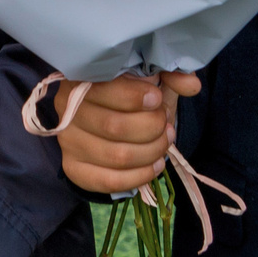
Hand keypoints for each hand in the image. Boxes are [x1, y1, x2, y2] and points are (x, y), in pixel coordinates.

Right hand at [54, 70, 199, 192]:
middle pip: (114, 127)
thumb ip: (171, 75)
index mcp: (82, 78)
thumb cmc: (134, 94)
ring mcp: (68, 141)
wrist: (114, 119)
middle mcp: (67, 109)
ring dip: (152, 151)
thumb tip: (190, 84)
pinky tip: (155, 165)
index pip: (103, 89)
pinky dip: (140, 175)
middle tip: (166, 124)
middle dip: (152, 127)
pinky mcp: (73, 168)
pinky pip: (109, 181)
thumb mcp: (152, 78)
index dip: (135, 97)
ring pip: (117, 156)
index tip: (156, 99)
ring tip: (165, 142)